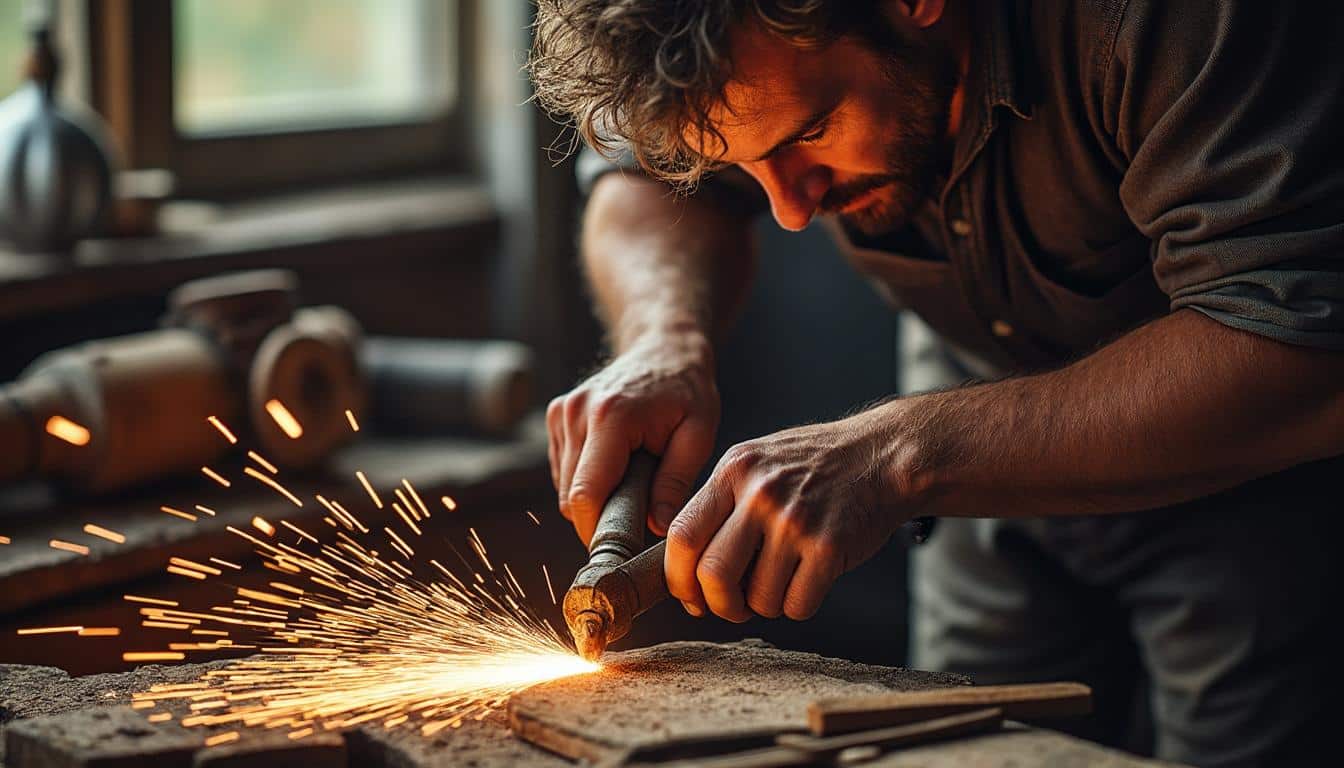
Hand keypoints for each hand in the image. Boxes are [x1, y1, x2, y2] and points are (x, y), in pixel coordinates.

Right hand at [547, 330, 719, 544]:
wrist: (663, 348)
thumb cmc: (686, 390)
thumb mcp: (697, 433)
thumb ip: (676, 481)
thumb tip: (658, 526)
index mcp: (611, 417)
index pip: (587, 494)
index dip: (600, 531)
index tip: (626, 549)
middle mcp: (576, 413)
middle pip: (572, 497)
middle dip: (602, 518)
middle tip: (640, 519)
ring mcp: (562, 413)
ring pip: (564, 487)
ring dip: (594, 499)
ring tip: (633, 484)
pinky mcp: (557, 416)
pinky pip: (563, 471)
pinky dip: (587, 481)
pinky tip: (617, 468)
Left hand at [665, 402, 914, 620]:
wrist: (883, 455)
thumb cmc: (816, 465)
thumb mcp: (758, 462)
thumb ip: (721, 504)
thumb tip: (684, 570)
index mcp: (734, 470)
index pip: (682, 534)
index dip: (679, 577)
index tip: (690, 594)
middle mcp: (761, 493)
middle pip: (713, 573)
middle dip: (719, 603)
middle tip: (733, 605)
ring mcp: (795, 520)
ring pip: (758, 597)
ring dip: (766, 605)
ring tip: (782, 581)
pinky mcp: (829, 546)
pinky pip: (796, 605)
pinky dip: (798, 606)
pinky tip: (808, 581)